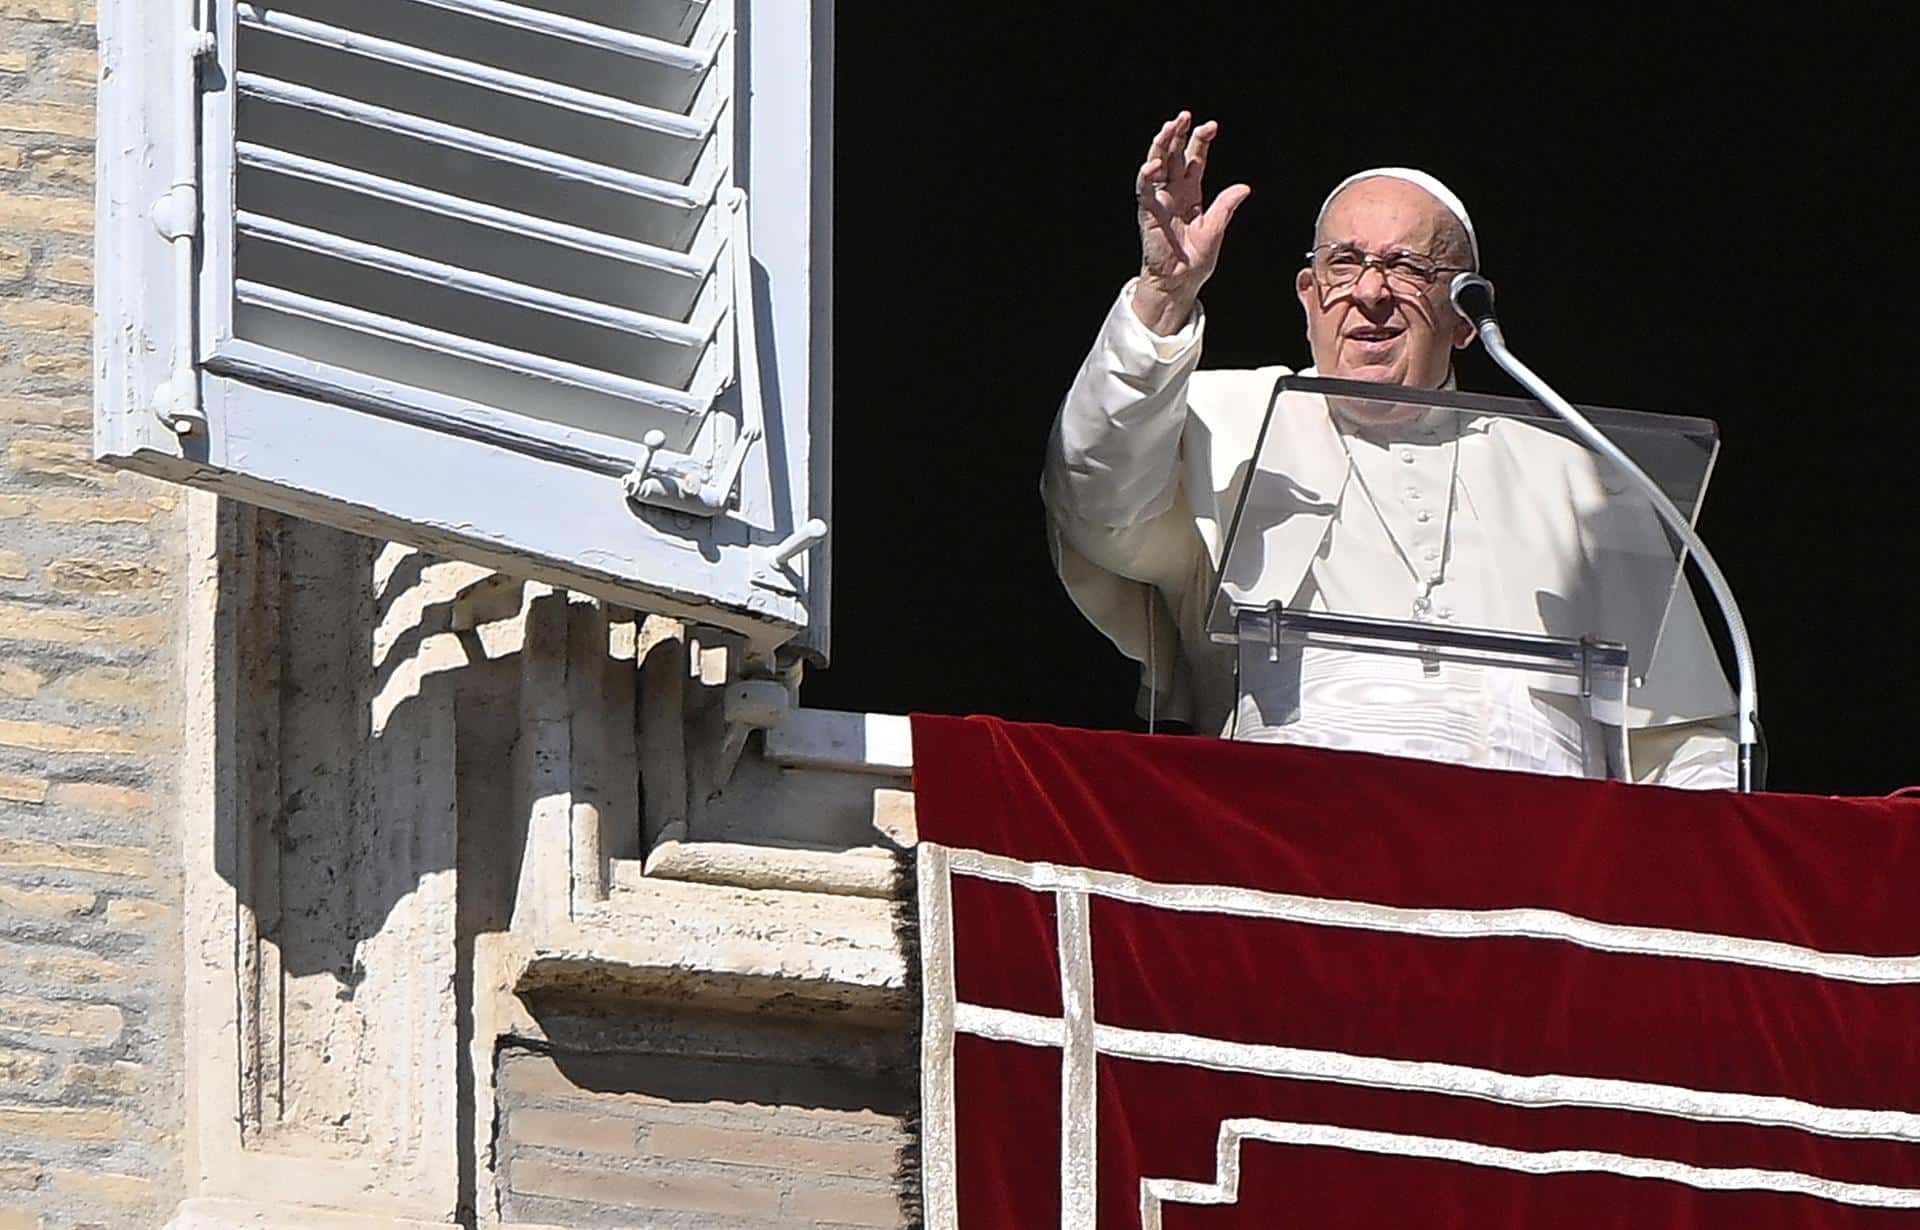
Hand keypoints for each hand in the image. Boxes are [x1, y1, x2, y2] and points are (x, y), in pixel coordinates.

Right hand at [1132, 112, 1251, 334]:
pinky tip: (1154, 164)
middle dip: (1178, 134)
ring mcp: (1159, 201)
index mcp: (1191, 193)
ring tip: (1168, 127)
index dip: (1200, 141)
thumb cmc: (1195, 260)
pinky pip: (1144, 190)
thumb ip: (1225, 206)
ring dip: (1161, 146)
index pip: (1194, 159)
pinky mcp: (1148, 213)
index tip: (1211, 126)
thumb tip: (1243, 188)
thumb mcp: (1216, 229)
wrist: (1180, 283)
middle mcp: (1174, 193)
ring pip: (1156, 165)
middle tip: (1185, 116)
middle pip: (1173, 155)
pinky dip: (1147, 176)